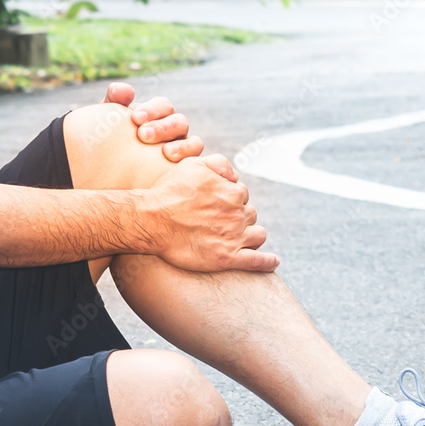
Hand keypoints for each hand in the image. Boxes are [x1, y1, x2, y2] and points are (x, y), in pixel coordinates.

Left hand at [102, 82, 208, 166]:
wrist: (106, 169)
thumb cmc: (109, 141)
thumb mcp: (107, 120)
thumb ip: (113, 100)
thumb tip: (123, 91)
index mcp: (157, 114)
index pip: (163, 106)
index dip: (152, 110)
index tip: (136, 118)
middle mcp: (173, 130)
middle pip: (179, 122)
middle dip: (163, 127)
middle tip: (143, 135)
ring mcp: (182, 149)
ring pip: (194, 142)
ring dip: (182, 146)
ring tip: (166, 153)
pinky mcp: (183, 169)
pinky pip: (194, 163)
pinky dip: (189, 162)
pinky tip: (174, 168)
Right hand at [142, 155, 278, 272]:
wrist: (151, 221)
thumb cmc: (169, 192)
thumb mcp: (193, 165)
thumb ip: (220, 164)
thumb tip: (236, 175)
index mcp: (232, 192)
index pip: (242, 194)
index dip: (229, 199)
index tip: (215, 204)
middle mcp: (237, 214)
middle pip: (250, 214)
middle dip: (238, 216)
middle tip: (219, 222)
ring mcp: (234, 237)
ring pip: (258, 235)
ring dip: (251, 234)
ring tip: (238, 238)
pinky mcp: (227, 258)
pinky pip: (257, 261)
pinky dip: (268, 261)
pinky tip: (273, 261)